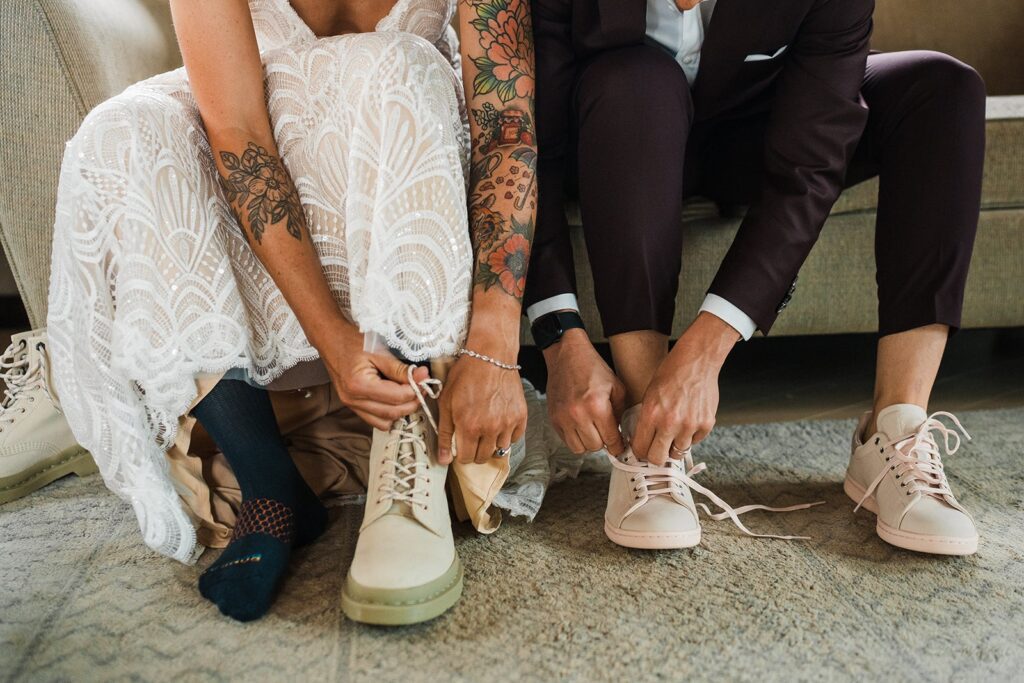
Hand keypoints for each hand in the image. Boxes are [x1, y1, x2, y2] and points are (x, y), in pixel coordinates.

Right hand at [319, 322, 428, 430]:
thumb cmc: (352, 342)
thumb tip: (422, 376)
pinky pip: (375, 420)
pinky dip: (389, 414)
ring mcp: (351, 405)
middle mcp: (353, 400)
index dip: (415, 390)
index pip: (397, 397)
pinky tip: (395, 400)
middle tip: (422, 388)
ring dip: (401, 411)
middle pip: (392, 413)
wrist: (331, 340)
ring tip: (409, 394)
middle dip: (412, 403)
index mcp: (359, 385)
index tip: (425, 379)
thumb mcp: (379, 351)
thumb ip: (400, 368)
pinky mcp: (352, 406)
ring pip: (384, 421)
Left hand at [437, 354, 526, 464]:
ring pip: (499, 449)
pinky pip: (515, 438)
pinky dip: (507, 436)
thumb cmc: (466, 375)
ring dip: (491, 444)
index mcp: (469, 426)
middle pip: (483, 457)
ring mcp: (508, 423)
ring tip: (485, 429)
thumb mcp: (446, 402)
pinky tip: (499, 424)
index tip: (461, 445)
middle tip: (472, 437)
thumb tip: (444, 459)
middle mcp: (490, 428)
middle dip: (474, 451)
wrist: (490, 356)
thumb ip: (444, 433)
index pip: (466, 458)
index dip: (460, 454)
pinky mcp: (520, 416)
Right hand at [544, 328, 625, 455]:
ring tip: (592, 430)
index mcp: (597, 406)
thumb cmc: (591, 367)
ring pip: (579, 448)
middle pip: (595, 447)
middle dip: (603, 441)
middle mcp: (578, 414)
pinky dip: (575, 437)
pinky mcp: (554, 418)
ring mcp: (563, 418)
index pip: (611, 440)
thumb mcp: (616, 387)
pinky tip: (581, 425)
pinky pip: (566, 440)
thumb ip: (621, 412)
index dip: (618, 446)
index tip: (619, 446)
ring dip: (588, 442)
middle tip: (605, 432)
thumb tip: (623, 433)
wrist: (567, 354)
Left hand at [631, 313, 736, 464]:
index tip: (641, 451)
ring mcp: (690, 425)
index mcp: (651, 414)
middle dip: (654, 456)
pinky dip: (690, 437)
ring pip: (677, 453)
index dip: (639, 452)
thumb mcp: (649, 395)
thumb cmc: (672, 373)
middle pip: (657, 459)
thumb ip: (646, 420)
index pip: (640, 448)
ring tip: (673, 433)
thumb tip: (642, 441)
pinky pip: (694, 442)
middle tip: (655, 449)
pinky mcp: (706, 424)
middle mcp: (670, 422)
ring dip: (673, 446)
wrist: (697, 360)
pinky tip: (687, 422)